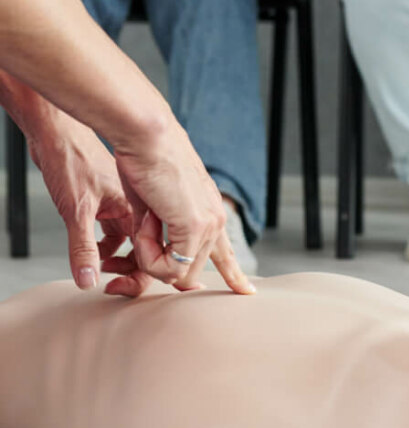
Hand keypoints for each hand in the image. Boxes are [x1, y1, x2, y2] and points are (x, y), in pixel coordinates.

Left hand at [26, 116, 133, 290]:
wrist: (57, 130)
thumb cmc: (71, 159)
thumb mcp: (76, 210)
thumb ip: (83, 249)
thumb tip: (88, 281)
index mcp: (139, 210)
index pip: (155, 255)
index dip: (142, 276)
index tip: (118, 286)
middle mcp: (139, 209)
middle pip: (150, 253)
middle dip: (133, 271)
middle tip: (111, 283)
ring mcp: (127, 205)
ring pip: (135, 244)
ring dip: (121, 259)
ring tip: (100, 265)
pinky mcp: (113, 202)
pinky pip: (121, 232)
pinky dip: (110, 245)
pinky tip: (94, 249)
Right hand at [100, 116, 254, 298]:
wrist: (146, 134)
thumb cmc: (143, 160)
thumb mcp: (152, 205)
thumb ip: (159, 233)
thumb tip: (161, 263)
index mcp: (210, 212)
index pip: (227, 253)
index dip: (235, 275)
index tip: (248, 293)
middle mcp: (216, 221)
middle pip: (188, 272)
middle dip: (156, 261)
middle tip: (142, 226)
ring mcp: (209, 225)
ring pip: (178, 275)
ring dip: (150, 256)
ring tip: (145, 219)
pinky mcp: (196, 227)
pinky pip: (170, 269)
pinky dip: (149, 255)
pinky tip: (147, 224)